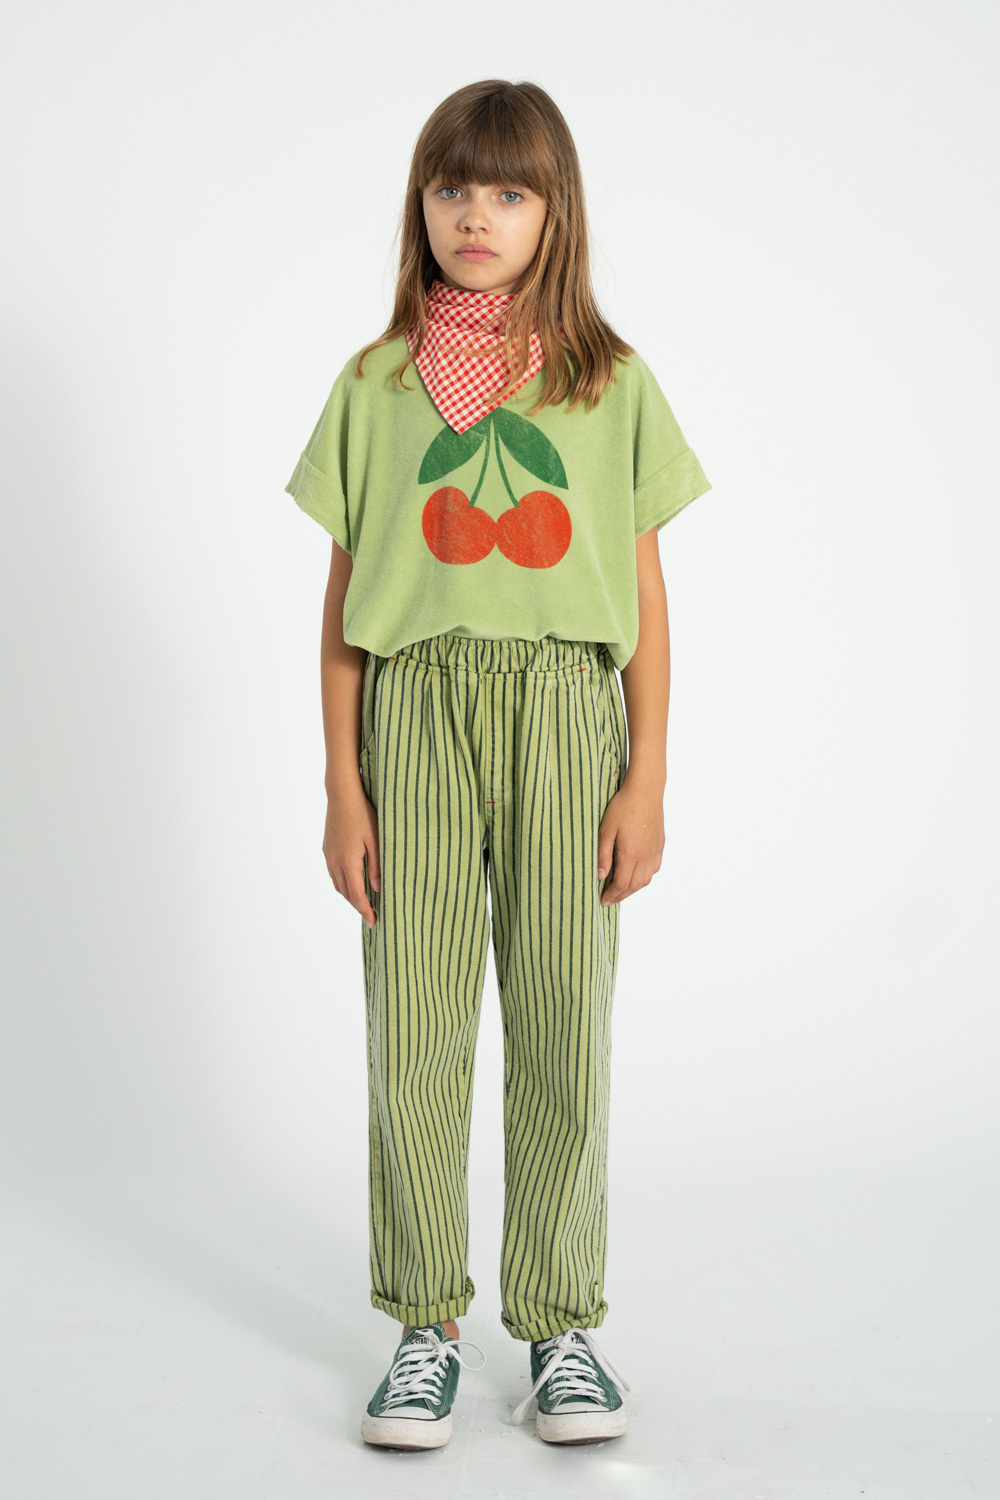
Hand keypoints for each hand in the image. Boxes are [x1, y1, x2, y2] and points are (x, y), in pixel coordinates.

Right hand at [323, 778, 381, 927]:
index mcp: (348, 861)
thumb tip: (377, 889)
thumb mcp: (376, 840)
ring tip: (364, 902)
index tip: (374, 922)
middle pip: (346, 893)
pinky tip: (353, 882)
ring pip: (338, 885)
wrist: (342, 795)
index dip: (365, 911)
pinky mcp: (327, 849)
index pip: (357, 895)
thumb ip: (377, 866)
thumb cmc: (362, 814)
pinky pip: (334, 873)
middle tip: (372, 916)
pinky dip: (343, 883)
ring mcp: (329, 855)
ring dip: (350, 896)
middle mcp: (335, 862)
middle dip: (358, 906)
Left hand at [596, 771, 664, 905]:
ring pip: (646, 879)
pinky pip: (654, 868)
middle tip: (610, 899)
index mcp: (631, 853)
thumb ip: (602, 854)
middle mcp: (646, 855)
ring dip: (633, 888)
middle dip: (621, 895)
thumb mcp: (606, 829)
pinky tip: (636, 874)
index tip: (603, 900)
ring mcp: (655, 850)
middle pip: (635, 886)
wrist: (645, 790)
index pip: (622, 884)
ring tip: (621, 890)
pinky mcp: (660, 844)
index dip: (612, 894)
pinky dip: (644, 877)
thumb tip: (601, 876)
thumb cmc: (623, 806)